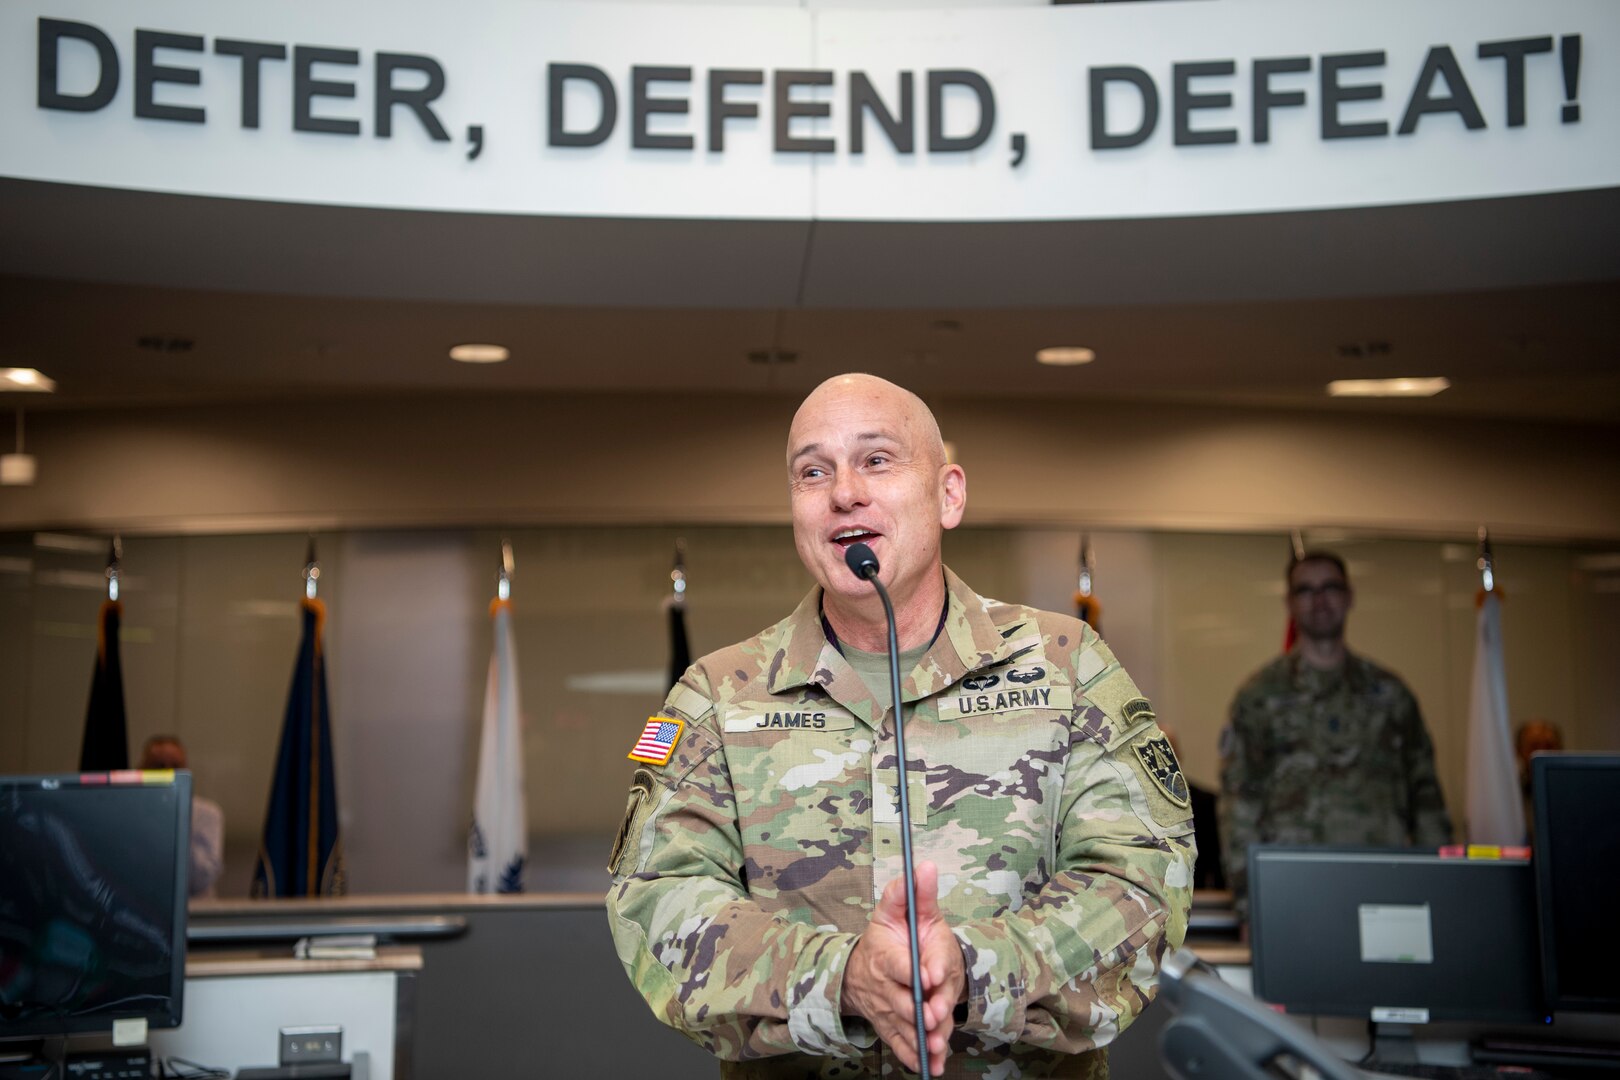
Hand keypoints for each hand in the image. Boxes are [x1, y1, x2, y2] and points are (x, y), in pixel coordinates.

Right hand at [842, 861, 964, 1075]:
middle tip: (935, 1017)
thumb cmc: (886, 936)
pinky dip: (913, 1057)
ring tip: (935, 1047)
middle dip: (918, 1010)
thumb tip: (924, 865)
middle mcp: (884, 986)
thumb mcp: (896, 910)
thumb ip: (910, 892)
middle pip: (901, 1001)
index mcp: (885, 955)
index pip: (897, 964)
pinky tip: (929, 1066)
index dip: (912, 971)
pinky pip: (900, 1044)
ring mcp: (886, 1010)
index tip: (928, 977)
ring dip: (919, 1038)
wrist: (862, 970)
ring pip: (902, 1027)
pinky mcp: (890, 1028)